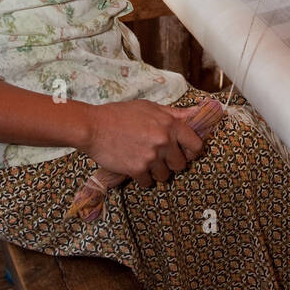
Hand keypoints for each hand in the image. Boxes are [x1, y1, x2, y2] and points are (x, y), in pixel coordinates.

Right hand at [84, 100, 204, 188]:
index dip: (191, 151)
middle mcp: (164, 141)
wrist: (93, 126)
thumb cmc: (120, 114)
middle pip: (181, 165)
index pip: (196, 145)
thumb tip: (196, 113)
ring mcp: (151, 157)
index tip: (184, 152)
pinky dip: (141, 178)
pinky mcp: (137, 169)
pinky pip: (148, 182)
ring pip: (164, 176)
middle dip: (171, 163)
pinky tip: (133, 166)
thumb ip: (174, 114)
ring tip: (143, 160)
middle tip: (159, 157)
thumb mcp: (149, 107)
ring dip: (156, 171)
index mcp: (170, 124)